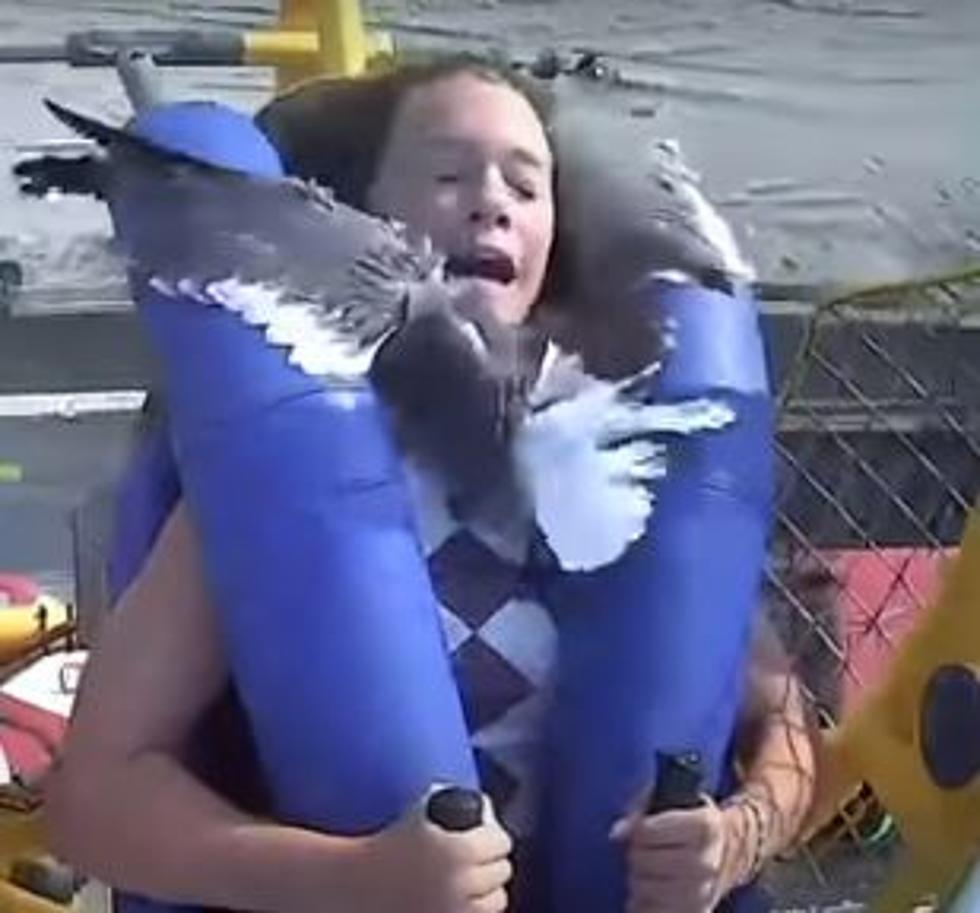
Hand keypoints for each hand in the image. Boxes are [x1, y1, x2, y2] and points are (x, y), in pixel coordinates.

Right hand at [356, 790, 513, 912]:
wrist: (354, 885)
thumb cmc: (386, 842)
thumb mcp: (420, 810)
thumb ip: (454, 800)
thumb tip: (486, 807)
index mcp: (457, 851)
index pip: (501, 842)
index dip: (493, 838)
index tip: (486, 837)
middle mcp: (460, 884)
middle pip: (501, 871)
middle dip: (491, 863)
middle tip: (479, 859)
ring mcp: (453, 912)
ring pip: (497, 901)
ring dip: (488, 891)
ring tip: (476, 884)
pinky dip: (475, 911)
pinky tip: (464, 902)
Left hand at [611, 794, 754, 912]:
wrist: (726, 851)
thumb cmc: (687, 822)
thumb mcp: (668, 801)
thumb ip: (640, 812)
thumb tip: (618, 833)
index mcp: (703, 826)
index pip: (648, 830)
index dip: (639, 829)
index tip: (644, 829)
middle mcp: (707, 862)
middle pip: (645, 862)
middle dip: (636, 856)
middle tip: (644, 852)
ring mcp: (703, 892)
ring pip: (647, 891)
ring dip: (638, 882)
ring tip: (648, 872)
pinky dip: (645, 906)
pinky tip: (649, 895)